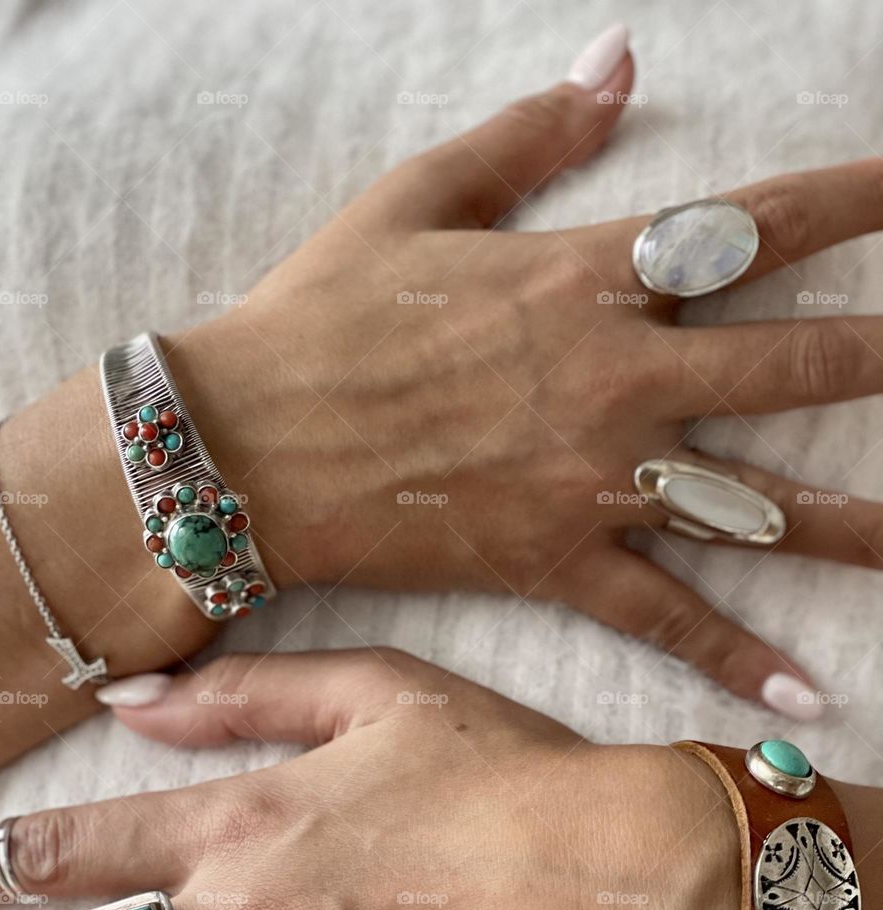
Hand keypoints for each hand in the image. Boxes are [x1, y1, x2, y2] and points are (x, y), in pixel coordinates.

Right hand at [170, 31, 882, 716]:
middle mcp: (614, 378)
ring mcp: (592, 479)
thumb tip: (618, 63)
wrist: (244, 440)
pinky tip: (809, 690)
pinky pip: (665, 615)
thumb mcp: (417, 197)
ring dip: (858, 525)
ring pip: (759, 505)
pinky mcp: (555, 560)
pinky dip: (737, 655)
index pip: (756, 224)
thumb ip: (530, 135)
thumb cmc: (320, 314)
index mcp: (586, 276)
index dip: (857, 199)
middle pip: (795, 363)